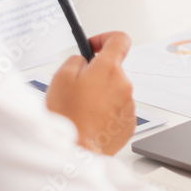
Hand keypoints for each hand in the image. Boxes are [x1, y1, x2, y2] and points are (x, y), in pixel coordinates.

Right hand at [46, 31, 135, 155]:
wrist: (77, 151)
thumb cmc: (68, 117)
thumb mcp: (61, 77)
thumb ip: (76, 60)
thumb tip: (83, 60)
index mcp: (109, 69)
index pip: (120, 39)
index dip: (106, 39)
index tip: (95, 46)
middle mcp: (124, 84)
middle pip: (113, 70)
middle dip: (97, 75)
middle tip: (77, 88)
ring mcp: (128, 105)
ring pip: (114, 91)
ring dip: (101, 95)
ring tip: (82, 110)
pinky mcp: (129, 123)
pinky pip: (118, 110)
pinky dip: (106, 112)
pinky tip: (90, 121)